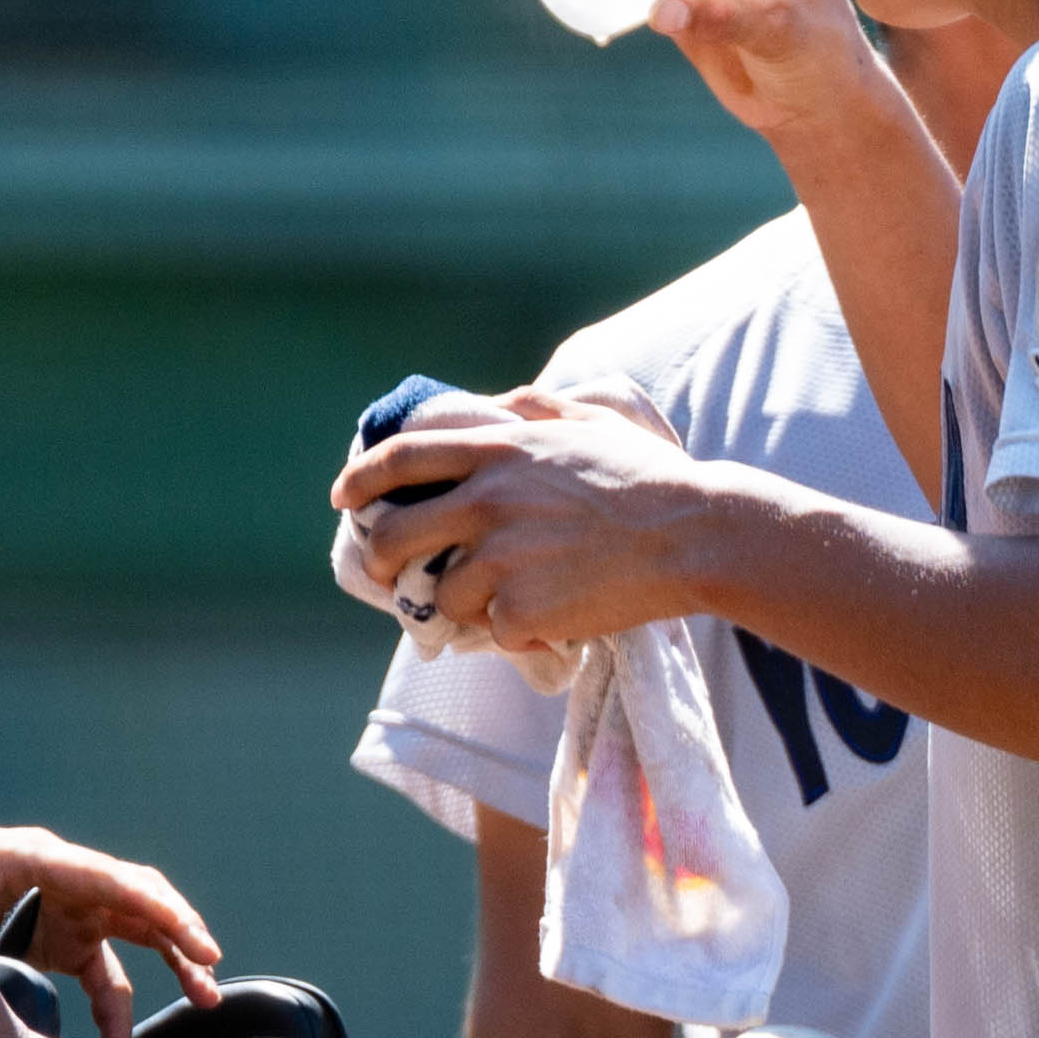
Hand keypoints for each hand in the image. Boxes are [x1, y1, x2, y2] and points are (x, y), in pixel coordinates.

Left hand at [0, 825, 225, 1037]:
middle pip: (140, 898)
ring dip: (173, 961)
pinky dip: (116, 1009)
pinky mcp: (61, 940)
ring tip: (205, 998)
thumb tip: (9, 1019)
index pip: (113, 879)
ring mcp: (66, 908)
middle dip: (180, 931)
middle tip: (209, 968)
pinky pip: (104, 972)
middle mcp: (64, 878)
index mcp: (37, 857)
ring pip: (137, 932)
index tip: (196, 942)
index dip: (159, 908)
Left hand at [331, 388, 734, 664]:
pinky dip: (519, 630)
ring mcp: (499, 557)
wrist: (693, 535)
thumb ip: (529, 410)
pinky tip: (557, 614)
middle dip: (380, 558)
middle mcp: (487, 499)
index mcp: (500, 450)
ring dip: (471, 602)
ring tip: (519, 594)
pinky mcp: (518, 608)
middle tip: (390, 572)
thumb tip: (489, 407)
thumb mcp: (588, 419)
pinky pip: (494, 630)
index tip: (345, 498)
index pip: (402, 459)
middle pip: (396, 535)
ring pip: (446, 594)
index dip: (361, 480)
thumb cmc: (648, 476)